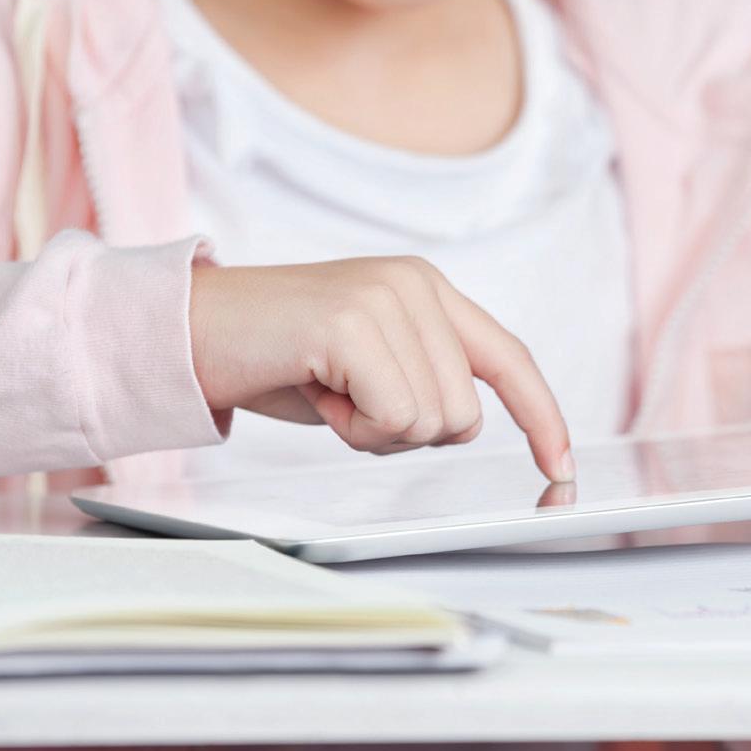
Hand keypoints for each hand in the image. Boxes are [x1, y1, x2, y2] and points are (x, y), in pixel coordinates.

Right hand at [189, 255, 574, 481]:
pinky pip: (393, 418)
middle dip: (403, 434)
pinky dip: (351, 428)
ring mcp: (387, 298)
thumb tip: (461, 425)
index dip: (541, 417)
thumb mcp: (366, 367)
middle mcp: (417, 283)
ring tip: (326, 390)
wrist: (190, 332)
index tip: (559, 466)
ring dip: (371, 431)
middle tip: (345, 400)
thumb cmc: (274, 358)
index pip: (509, 359)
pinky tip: (315, 390)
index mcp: (426, 289)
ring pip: (431, 423)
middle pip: (464, 416)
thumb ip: (422, 380)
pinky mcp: (354, 323)